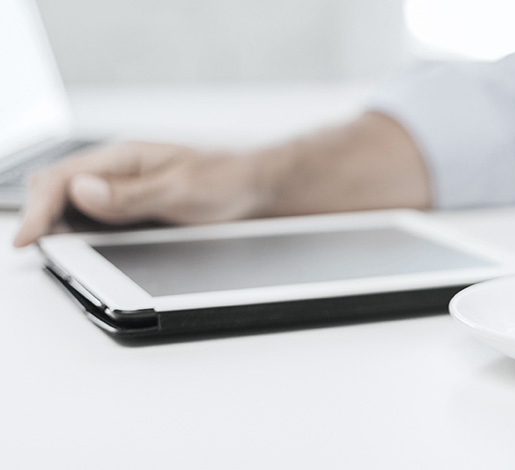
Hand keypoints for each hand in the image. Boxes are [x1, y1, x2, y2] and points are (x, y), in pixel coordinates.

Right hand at [13, 112, 431, 246]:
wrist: (264, 183)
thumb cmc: (231, 177)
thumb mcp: (182, 188)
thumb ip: (132, 194)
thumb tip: (81, 192)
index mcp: (125, 156)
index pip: (62, 179)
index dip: (39, 211)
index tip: (26, 240)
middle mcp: (121, 168)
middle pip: (60, 188)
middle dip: (41, 215)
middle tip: (34, 247)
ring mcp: (129, 185)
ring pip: (76, 201)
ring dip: (59, 222)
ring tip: (49, 248)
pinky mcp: (140, 201)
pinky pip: (99, 213)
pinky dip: (83, 227)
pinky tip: (83, 244)